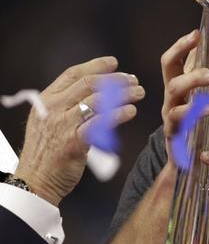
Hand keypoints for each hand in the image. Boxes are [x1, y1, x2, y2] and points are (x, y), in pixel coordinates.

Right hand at [14, 57, 144, 205]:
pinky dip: (117, 115)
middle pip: (89, 84)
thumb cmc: (47, 151)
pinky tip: (131, 111)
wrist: (35, 180)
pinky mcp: (73, 142)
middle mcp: (53, 108)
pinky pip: (99, 124)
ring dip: (122, 94)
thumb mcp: (49, 120)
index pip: (73, 74)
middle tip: (133, 80)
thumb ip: (67, 104)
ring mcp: (62, 124)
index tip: (115, 62)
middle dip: (115, 79)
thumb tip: (97, 90)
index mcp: (47, 100)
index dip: (96, 66)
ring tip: (139, 93)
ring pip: (97, 101)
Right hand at [160, 30, 208, 164]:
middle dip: (192, 76)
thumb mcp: (192, 91)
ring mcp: (171, 118)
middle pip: (173, 82)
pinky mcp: (176, 136)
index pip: (171, 62)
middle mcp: (170, 101)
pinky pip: (180, 126)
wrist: (180, 154)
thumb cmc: (190, 116)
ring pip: (175, 105)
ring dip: (193, 98)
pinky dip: (191, 120)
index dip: (180, 47)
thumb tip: (206, 42)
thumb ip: (197, 70)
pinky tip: (205, 117)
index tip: (196, 34)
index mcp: (175, 86)